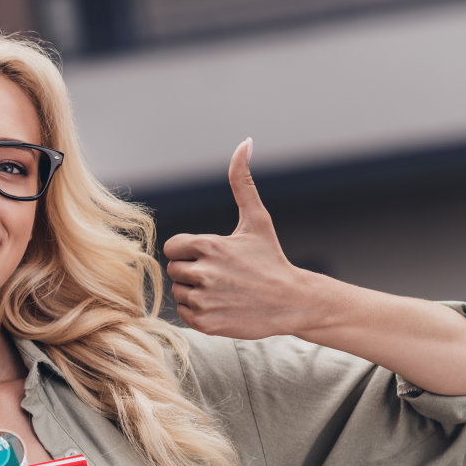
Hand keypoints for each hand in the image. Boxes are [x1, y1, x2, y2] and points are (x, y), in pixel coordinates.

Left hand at [163, 138, 316, 339]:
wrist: (292, 301)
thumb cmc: (271, 259)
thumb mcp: (257, 219)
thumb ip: (242, 182)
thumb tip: (244, 143)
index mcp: (209, 245)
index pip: (173, 247)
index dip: (188, 250)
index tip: (210, 255)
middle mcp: (204, 273)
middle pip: (174, 270)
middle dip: (192, 271)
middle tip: (220, 274)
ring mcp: (204, 299)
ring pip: (178, 293)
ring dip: (194, 292)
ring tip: (222, 290)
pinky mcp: (206, 323)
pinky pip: (185, 314)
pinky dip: (198, 311)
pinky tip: (221, 305)